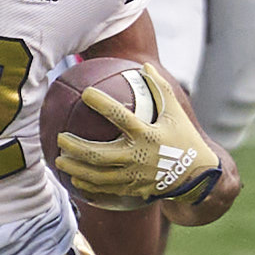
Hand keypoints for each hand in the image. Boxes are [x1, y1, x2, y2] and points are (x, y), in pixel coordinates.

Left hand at [52, 65, 222, 209]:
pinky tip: (74, 179)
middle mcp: (138, 157)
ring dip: (76, 168)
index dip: (102, 103)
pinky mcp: (132, 189)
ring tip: (59, 159)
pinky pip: (104, 189)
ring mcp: (134, 176)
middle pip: (99, 154)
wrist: (196, 176)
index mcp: (147, 135)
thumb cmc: (183, 138)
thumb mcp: (175, 113)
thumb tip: (144, 65)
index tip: (86, 93)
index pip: (120, 116)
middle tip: (60, 137)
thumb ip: (160, 89)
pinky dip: (87, 184)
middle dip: (75, 147)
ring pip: (97, 175)